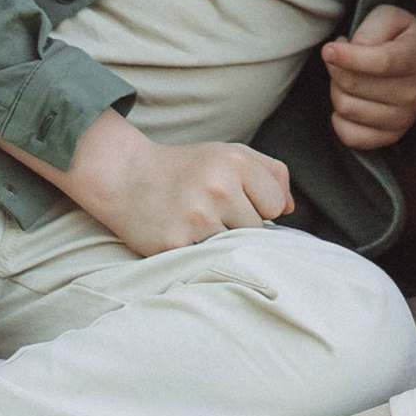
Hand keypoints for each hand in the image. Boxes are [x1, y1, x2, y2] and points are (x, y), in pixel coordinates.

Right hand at [58, 111, 292, 254]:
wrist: (125, 176)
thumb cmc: (185, 168)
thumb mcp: (228, 154)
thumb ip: (269, 172)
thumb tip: (290, 209)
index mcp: (234, 161)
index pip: (275, 204)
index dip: (257, 205)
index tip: (234, 199)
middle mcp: (218, 186)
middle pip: (257, 230)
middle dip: (238, 226)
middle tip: (208, 211)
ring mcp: (196, 217)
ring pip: (234, 248)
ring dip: (218, 242)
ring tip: (195, 223)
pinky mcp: (176, 243)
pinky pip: (206, 261)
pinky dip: (197, 254)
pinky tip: (181, 235)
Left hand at [324, 5, 415, 150]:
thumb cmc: (402, 37)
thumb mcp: (391, 17)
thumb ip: (370, 28)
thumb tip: (349, 51)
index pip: (380, 63)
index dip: (349, 57)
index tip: (328, 50)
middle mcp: (414, 93)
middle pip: (353, 84)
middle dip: (336, 66)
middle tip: (341, 54)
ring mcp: (404, 119)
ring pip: (346, 108)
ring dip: (336, 88)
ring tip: (347, 73)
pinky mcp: (391, 137)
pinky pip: (350, 136)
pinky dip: (339, 119)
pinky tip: (348, 99)